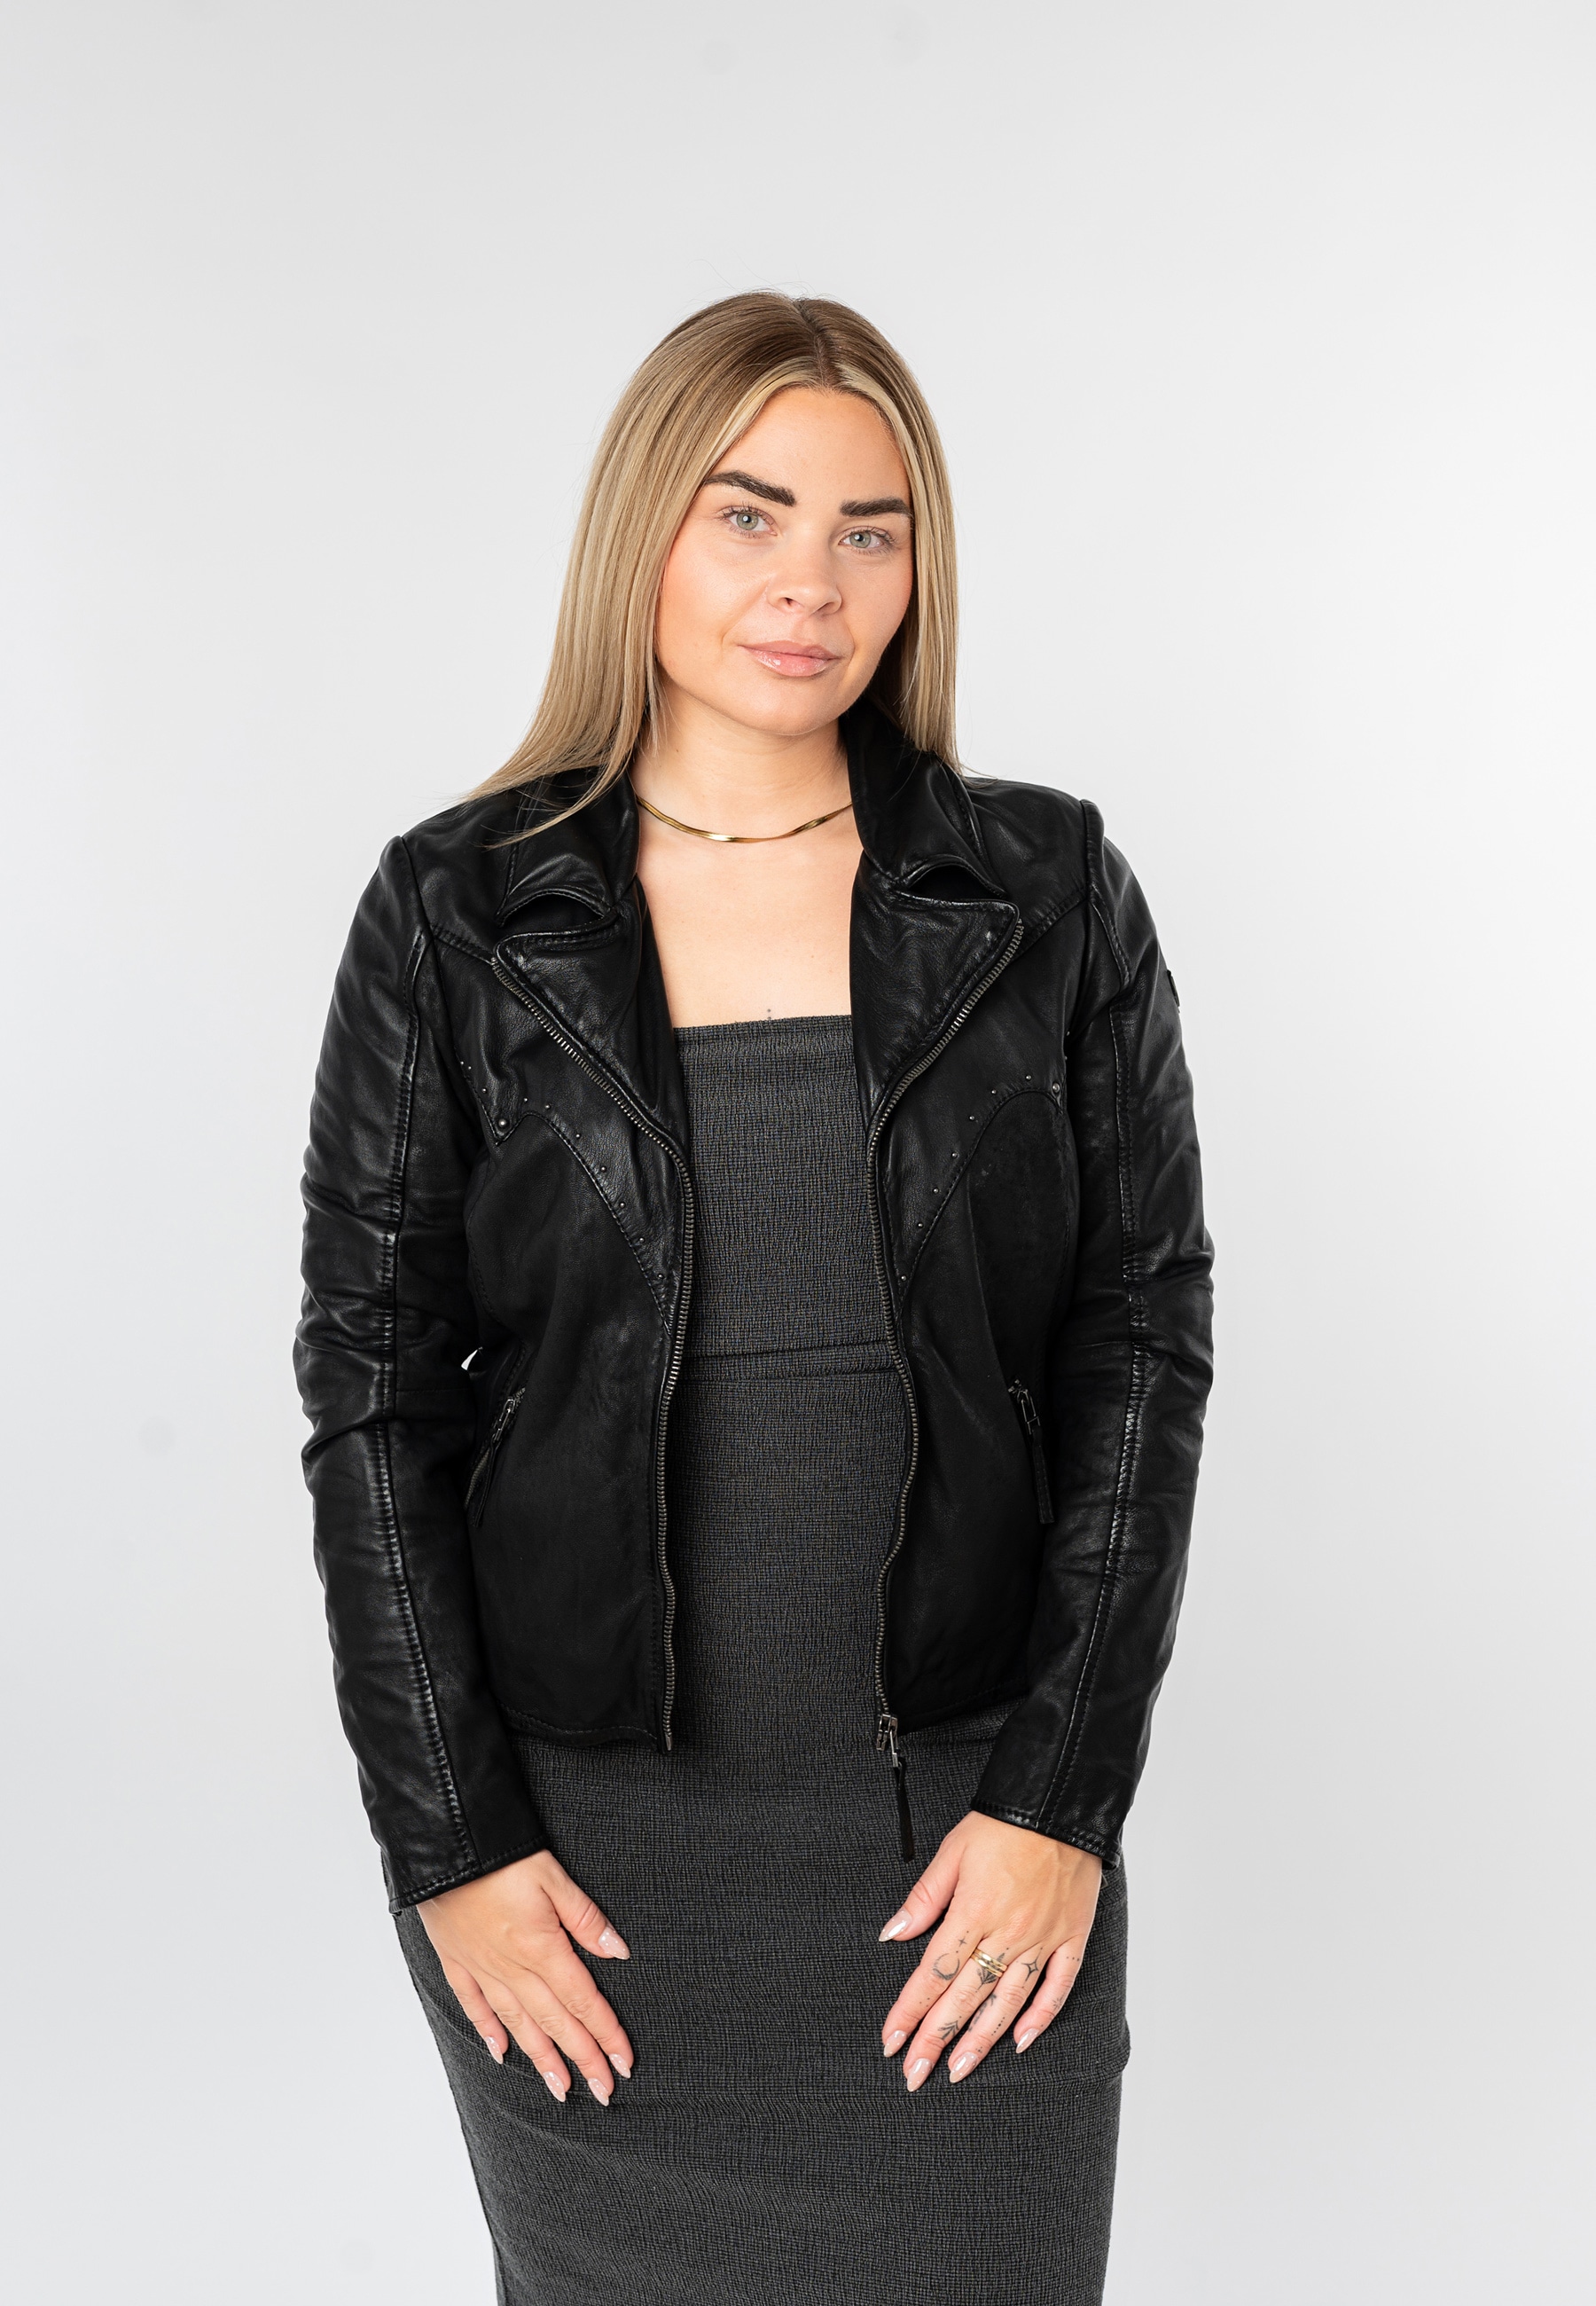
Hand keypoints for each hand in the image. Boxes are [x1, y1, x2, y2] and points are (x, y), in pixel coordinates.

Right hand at [418, 1850, 633, 2106]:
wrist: (445, 1843)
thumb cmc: (502, 1854)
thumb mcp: (555, 1877)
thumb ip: (586, 1919)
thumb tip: (618, 1952)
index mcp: (542, 1948)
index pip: (583, 2001)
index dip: (605, 2035)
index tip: (623, 2064)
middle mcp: (512, 1968)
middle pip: (555, 2022)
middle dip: (582, 2059)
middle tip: (602, 2092)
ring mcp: (482, 1968)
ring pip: (518, 2023)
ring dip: (542, 2058)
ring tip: (560, 2088)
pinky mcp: (457, 1960)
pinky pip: (475, 2005)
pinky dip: (489, 2031)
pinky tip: (502, 2053)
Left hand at [878, 1811, 1101, 2090]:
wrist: (1059, 1803)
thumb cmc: (1004, 1824)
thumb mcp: (952, 1852)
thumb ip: (924, 1899)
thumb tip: (891, 1934)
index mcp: (973, 1913)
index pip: (933, 1973)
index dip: (909, 2011)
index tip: (891, 2041)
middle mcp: (1007, 1934)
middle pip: (964, 1998)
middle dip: (935, 2039)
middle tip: (915, 2075)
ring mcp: (1041, 1941)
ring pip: (1006, 2003)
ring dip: (980, 2041)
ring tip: (958, 2070)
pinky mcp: (1071, 1939)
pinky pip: (1056, 1988)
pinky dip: (1040, 2018)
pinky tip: (1020, 2041)